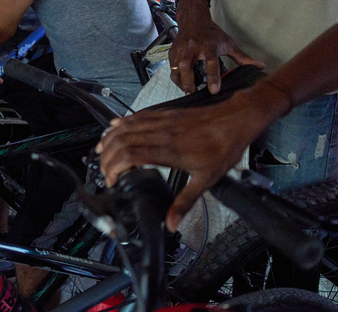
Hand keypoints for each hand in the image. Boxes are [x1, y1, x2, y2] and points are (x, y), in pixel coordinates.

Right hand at [97, 86, 277, 230]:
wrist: (235, 119)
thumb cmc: (223, 148)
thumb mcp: (207, 180)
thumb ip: (185, 201)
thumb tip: (171, 223)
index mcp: (169, 151)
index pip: (130, 156)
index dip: (115, 167)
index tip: (111, 179)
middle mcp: (161, 134)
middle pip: (123, 140)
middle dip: (107, 155)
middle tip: (103, 168)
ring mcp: (162, 121)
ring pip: (127, 126)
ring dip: (110, 137)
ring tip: (101, 149)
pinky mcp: (166, 114)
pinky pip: (138, 116)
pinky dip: (123, 122)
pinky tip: (116, 125)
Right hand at [169, 13, 263, 93]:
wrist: (193, 20)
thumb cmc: (212, 34)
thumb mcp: (228, 44)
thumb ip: (243, 58)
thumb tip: (260, 66)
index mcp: (208, 46)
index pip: (211, 63)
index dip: (213, 77)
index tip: (214, 91)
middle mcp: (192, 48)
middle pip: (186, 67)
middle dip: (188, 82)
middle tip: (194, 93)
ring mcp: (180, 50)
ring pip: (176, 70)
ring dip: (181, 83)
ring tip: (189, 91)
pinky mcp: (172, 53)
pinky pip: (172, 70)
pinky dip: (177, 79)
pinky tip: (184, 83)